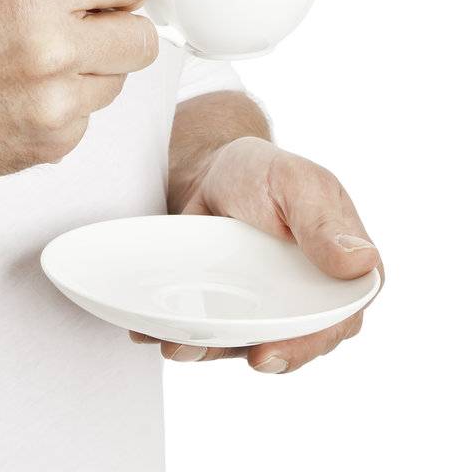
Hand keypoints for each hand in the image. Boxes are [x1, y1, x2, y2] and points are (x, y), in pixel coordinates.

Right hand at [0, 0, 158, 191]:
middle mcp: (48, 46)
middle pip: (143, 33)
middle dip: (115, 23)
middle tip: (72, 21)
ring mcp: (53, 102)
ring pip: (122, 77)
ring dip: (91, 65)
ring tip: (35, 56)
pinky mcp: (53, 144)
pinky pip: (92, 114)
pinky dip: (66, 101)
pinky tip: (21, 91)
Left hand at [129, 134, 383, 372]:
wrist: (211, 171)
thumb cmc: (262, 172)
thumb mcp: (294, 183)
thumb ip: (323, 222)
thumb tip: (361, 263)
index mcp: (345, 272)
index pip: (339, 320)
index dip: (309, 342)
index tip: (271, 351)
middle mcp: (314, 301)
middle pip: (297, 345)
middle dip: (263, 356)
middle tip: (231, 354)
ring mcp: (274, 312)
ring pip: (252, 348)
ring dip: (217, 353)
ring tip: (181, 345)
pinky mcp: (238, 315)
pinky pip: (220, 338)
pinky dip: (192, 341)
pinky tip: (164, 336)